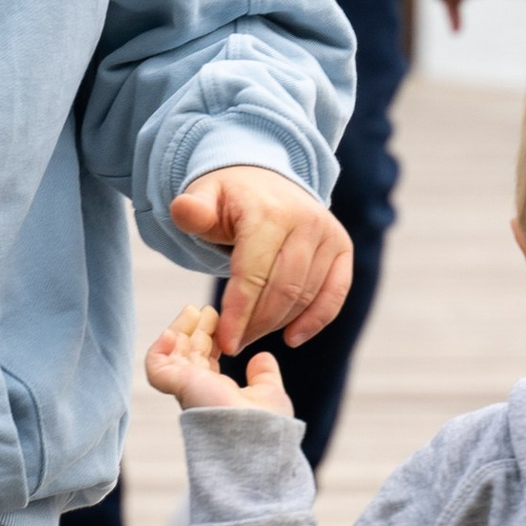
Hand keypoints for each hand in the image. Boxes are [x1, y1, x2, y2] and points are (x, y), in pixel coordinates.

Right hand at [145, 302, 290, 413]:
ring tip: (192, 311)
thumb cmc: (265, 425)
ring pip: (170, 355)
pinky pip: (155, 366)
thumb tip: (262, 358)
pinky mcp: (178, 386)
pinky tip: (171, 333)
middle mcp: (198, 391)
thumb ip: (263, 375)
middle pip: (186, 354)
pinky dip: (158, 348)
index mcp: (216, 392)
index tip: (218, 320)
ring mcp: (186, 389)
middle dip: (194, 329)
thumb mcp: (268, 392)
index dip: (209, 337)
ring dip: (179, 330)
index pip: (204, 359)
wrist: (257, 437)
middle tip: (206, 309)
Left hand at [169, 166, 351, 354]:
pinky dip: (316, 320)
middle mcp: (305, 221)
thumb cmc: (229, 200)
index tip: (226, 343)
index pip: (253, 275)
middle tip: (235, 344)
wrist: (264, 181)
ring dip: (278, 324)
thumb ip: (192, 211)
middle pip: (283, 290)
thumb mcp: (203, 199)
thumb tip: (183, 209)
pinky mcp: (342, 247)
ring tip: (251, 335)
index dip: (239, 314)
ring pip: (306, 295)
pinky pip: (334, 293)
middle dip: (257, 325)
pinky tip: (292, 338)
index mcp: (269, 212)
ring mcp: (328, 233)